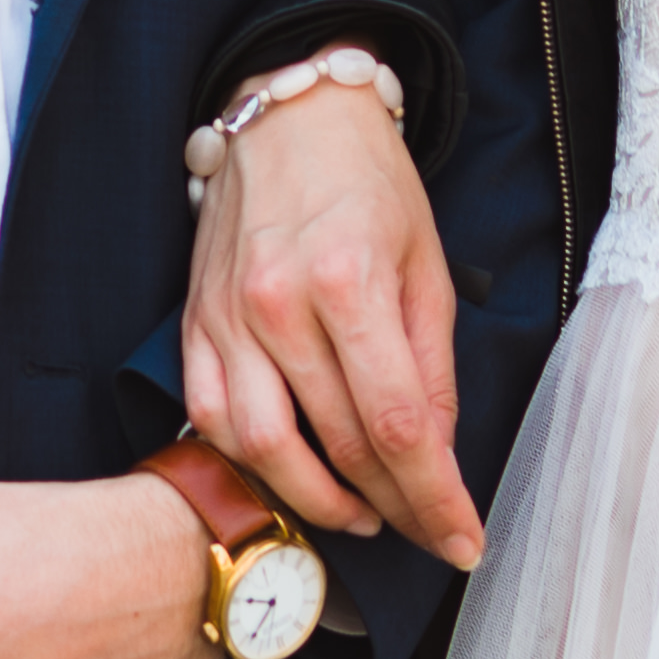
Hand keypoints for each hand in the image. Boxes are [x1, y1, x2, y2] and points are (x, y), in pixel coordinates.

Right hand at [178, 74, 480, 566]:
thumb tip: (436, 455)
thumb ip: (432, 366)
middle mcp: (279, 305)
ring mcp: (227, 317)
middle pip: (339, 446)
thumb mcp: (427, 264)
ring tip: (360, 512)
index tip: (463, 542)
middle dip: (394, 507)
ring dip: (317, 502)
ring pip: (264, 451)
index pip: (398, 426)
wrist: (288, 116)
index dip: (435, 499)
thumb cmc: (368, 181)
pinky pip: (212, 418)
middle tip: (426, 529)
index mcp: (349, 282)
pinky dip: (251, 462)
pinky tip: (290, 470)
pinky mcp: (194, 322)